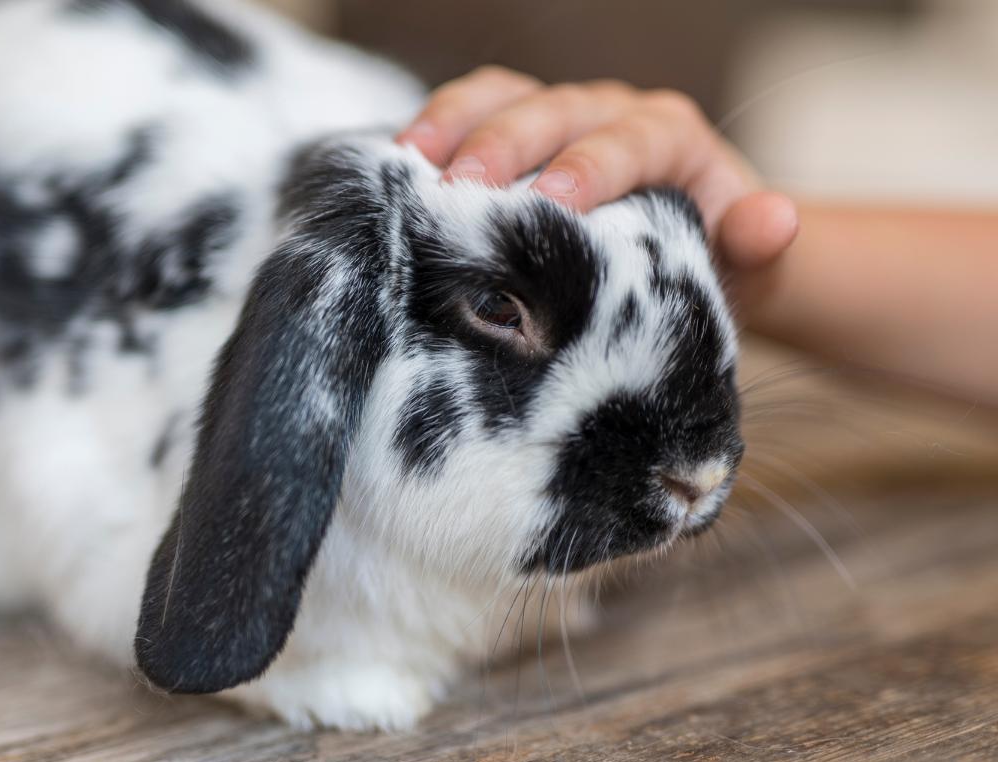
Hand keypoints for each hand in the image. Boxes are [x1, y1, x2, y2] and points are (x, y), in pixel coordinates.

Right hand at [396, 66, 798, 273]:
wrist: (687, 240)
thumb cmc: (707, 253)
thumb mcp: (743, 256)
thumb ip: (756, 240)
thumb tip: (775, 221)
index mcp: (668, 136)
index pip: (628, 139)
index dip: (589, 166)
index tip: (551, 203)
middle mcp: (609, 113)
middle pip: (554, 110)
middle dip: (505, 145)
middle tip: (460, 190)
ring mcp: (556, 118)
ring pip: (502, 96)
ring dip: (452, 123)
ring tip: (408, 164)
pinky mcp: (513, 133)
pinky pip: (471, 111)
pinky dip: (433, 130)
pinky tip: (395, 168)